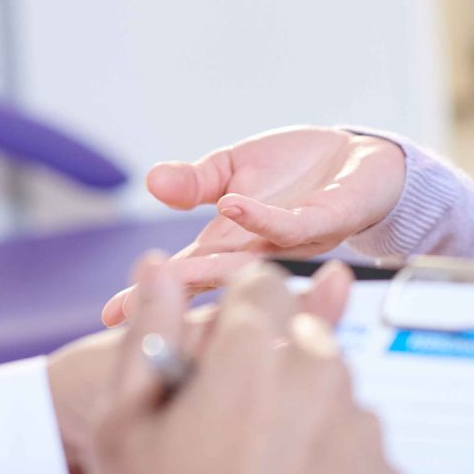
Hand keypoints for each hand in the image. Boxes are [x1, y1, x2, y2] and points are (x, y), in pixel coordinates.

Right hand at [46, 251, 355, 473]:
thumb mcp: (122, 426)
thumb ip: (148, 331)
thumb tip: (157, 267)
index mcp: (253, 352)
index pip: (264, 285)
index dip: (239, 315)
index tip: (222, 358)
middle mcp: (321, 376)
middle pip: (306, 342)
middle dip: (275, 370)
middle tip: (234, 438)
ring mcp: (363, 431)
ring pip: (337, 401)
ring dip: (308, 422)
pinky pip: (363, 459)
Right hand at [104, 127, 407, 324]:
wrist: (362, 157)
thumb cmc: (298, 170)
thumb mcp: (233, 167)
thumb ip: (194, 180)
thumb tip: (151, 180)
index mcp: (232, 245)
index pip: (185, 274)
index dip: (151, 294)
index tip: (111, 315)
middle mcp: (259, 253)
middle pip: (211, 280)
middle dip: (173, 296)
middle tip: (135, 314)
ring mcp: (292, 244)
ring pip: (249, 265)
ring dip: (214, 269)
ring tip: (177, 271)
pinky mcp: (324, 222)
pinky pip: (289, 226)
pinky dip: (260, 217)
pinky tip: (232, 205)